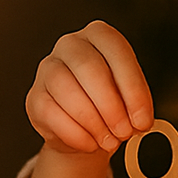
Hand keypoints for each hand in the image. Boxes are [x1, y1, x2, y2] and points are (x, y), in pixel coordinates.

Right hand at [26, 21, 153, 155]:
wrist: (84, 127)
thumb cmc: (110, 103)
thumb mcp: (130, 97)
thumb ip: (137, 104)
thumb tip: (139, 120)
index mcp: (100, 35)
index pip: (117, 52)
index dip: (132, 88)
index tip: (142, 119)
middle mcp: (71, 45)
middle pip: (89, 68)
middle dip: (111, 106)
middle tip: (125, 132)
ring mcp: (48, 68)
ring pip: (66, 89)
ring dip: (93, 121)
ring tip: (109, 140)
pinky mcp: (35, 96)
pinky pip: (51, 112)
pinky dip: (76, 133)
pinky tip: (90, 142)